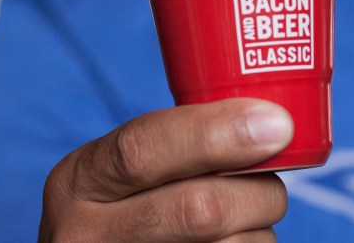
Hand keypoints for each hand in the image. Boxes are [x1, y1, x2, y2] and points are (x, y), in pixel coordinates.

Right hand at [39, 98, 293, 241]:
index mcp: (79, 182)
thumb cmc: (124, 208)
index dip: (214, 134)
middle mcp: (87, 234)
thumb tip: (270, 122)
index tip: (275, 124)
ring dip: (258, 231)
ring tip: (245, 223)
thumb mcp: (119, 171)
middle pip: (200, 209)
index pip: (142, 150)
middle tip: (274, 188)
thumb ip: (177, 145)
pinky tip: (235, 241)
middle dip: (258, 193)